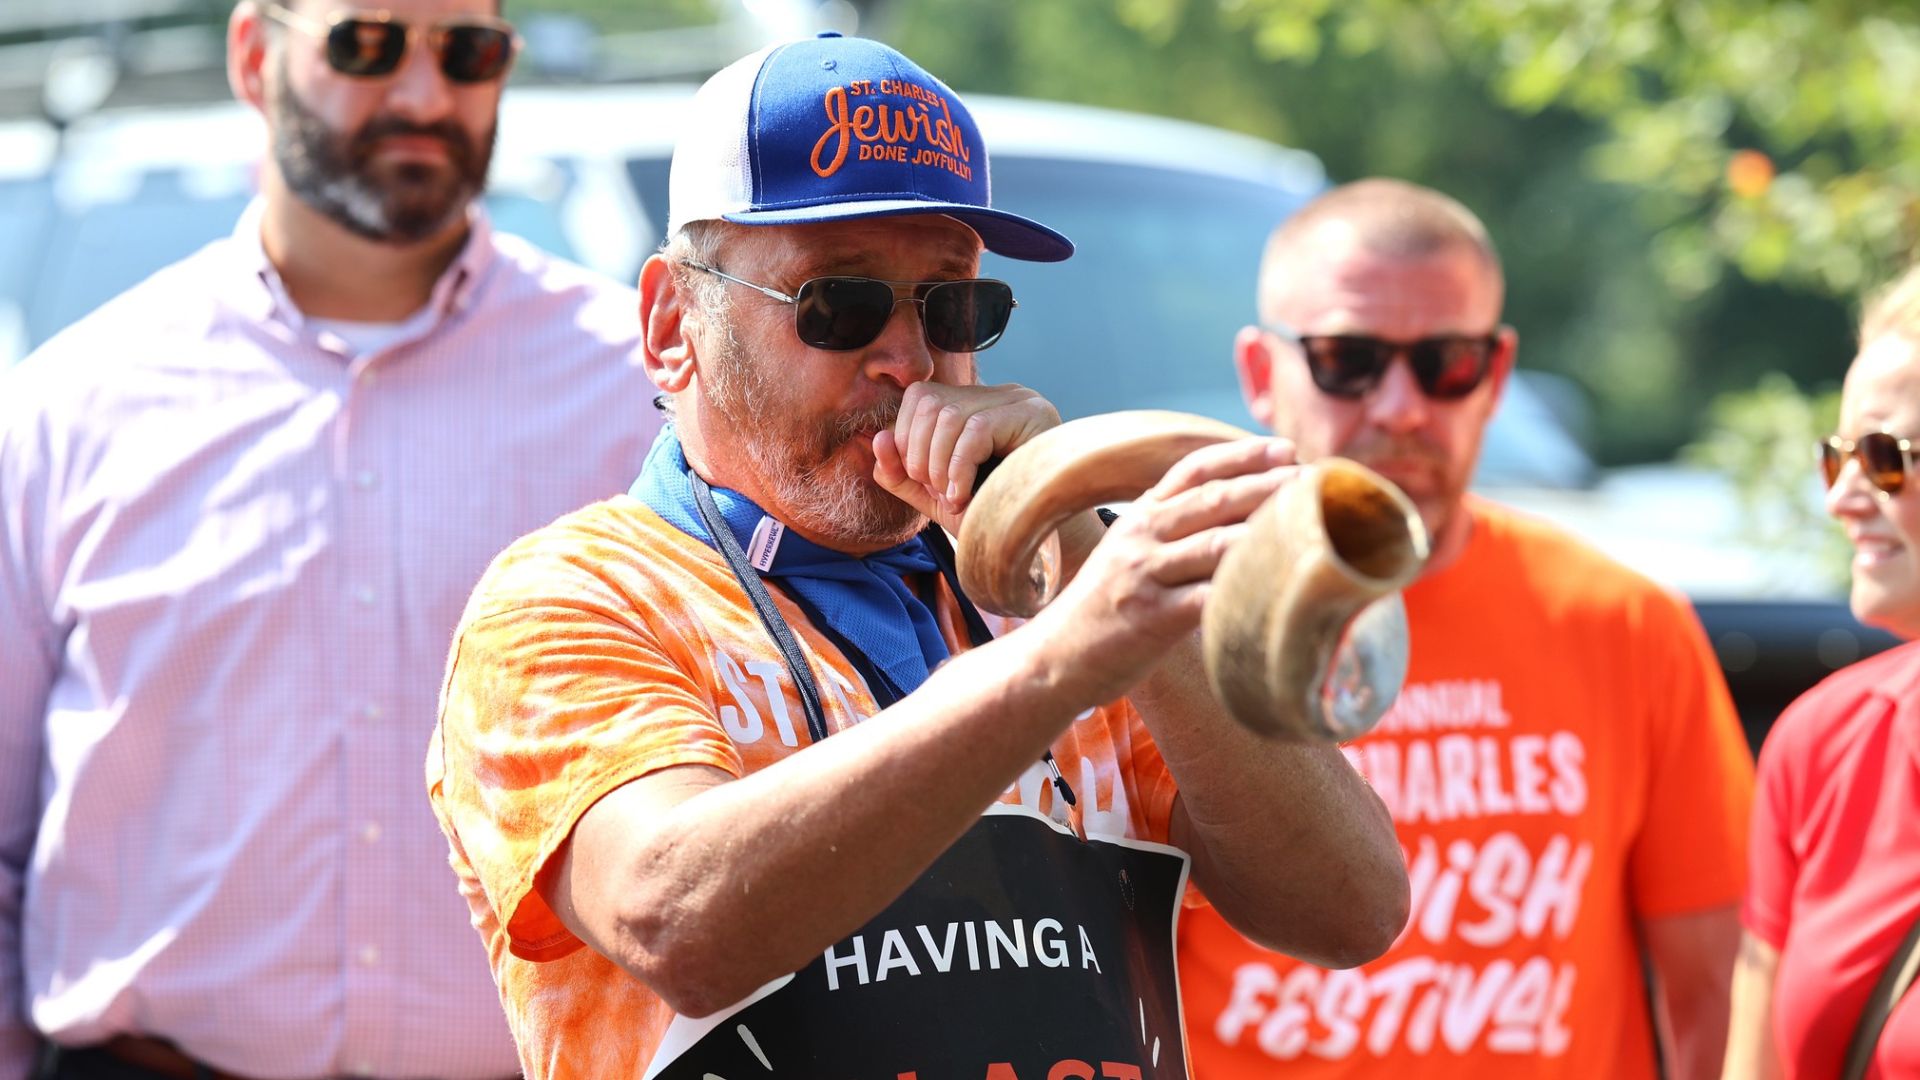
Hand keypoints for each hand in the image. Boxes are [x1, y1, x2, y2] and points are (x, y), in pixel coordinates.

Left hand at [871, 381, 1060, 535]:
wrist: (1040, 546)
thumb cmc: (991, 518)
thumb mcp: (934, 495)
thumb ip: (900, 470)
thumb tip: (877, 437)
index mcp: (978, 405)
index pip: (920, 397)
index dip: (906, 439)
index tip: (922, 482)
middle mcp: (1000, 394)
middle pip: (930, 402)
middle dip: (919, 454)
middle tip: (937, 492)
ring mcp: (1020, 400)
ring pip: (949, 416)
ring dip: (938, 466)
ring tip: (953, 498)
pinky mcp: (1034, 414)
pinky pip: (976, 431)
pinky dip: (958, 468)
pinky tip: (964, 496)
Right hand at [1025, 436, 1299, 707]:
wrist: (1054, 661)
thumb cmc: (1102, 613)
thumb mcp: (1127, 557)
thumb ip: (1168, 535)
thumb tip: (1233, 521)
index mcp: (1138, 517)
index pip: (1193, 470)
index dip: (1241, 455)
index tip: (1285, 448)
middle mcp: (1140, 537)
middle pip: (1213, 499)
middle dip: (1268, 485)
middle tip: (1312, 479)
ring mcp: (1144, 575)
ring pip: (1217, 543)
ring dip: (1267, 531)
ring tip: (1311, 526)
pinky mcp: (1151, 617)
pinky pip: (1209, 597)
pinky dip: (1245, 589)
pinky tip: (1281, 587)